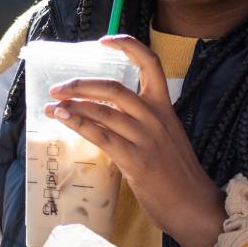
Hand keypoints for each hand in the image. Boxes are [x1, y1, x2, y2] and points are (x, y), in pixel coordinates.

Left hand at [45, 36, 226, 246]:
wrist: (195, 205)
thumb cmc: (177, 173)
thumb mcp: (165, 137)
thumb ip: (140, 122)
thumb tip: (104, 112)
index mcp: (164, 107)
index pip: (151, 64)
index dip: (128, 46)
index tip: (104, 41)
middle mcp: (155, 117)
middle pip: (114, 88)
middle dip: (81, 84)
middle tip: (58, 87)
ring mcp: (145, 138)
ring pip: (103, 111)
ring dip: (73, 105)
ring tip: (52, 105)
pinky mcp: (135, 160)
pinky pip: (101, 136)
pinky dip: (78, 124)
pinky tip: (63, 119)